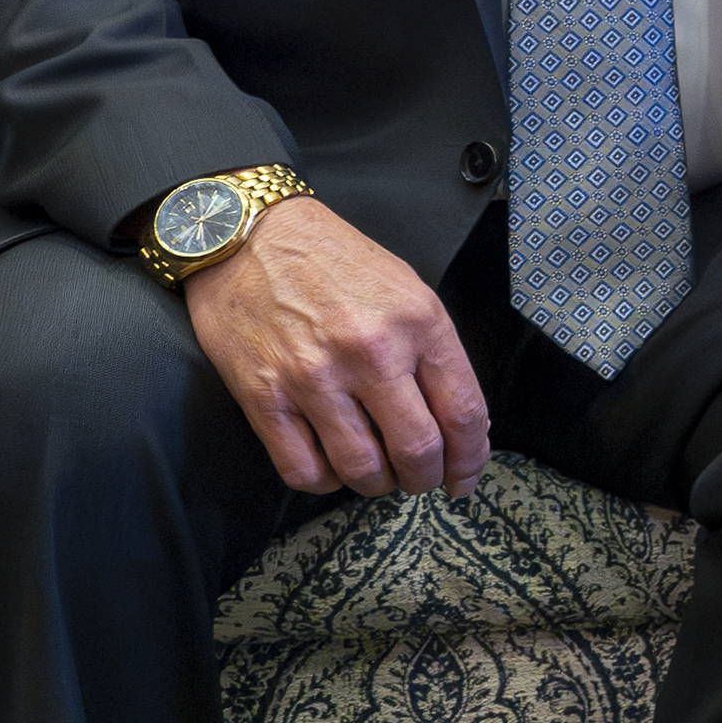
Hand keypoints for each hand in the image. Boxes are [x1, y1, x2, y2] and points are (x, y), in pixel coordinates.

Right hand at [183, 198, 490, 498]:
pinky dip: (323, 482)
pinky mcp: (264, 396)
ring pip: (361, 468)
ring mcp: (315, 377)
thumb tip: (455, 418)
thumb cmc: (333, 262)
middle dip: (426, 479)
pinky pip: (302, 469)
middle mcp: (371, 352)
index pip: (464, 411)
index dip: (471, 458)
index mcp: (418, 323)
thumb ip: (433, 352)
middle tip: (422, 482)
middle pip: (418, 449)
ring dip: (376, 485)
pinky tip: (330, 468)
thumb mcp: (407, 290)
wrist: (250, 237)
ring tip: (377, 475)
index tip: (465, 478)